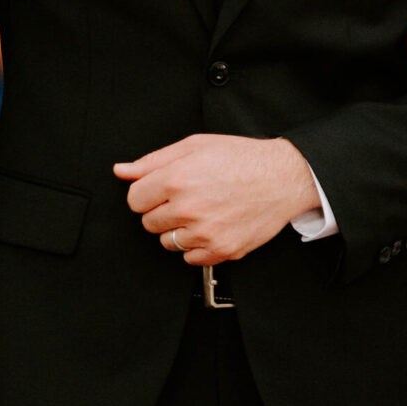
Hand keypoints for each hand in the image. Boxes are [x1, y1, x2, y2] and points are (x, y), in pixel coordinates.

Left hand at [114, 132, 318, 264]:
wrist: (283, 178)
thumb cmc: (243, 160)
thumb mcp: (195, 146)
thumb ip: (153, 161)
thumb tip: (123, 171)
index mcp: (176, 179)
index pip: (134, 201)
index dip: (147, 194)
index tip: (161, 191)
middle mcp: (188, 208)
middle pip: (149, 223)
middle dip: (162, 211)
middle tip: (187, 199)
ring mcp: (204, 233)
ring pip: (168, 242)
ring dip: (179, 230)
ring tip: (202, 212)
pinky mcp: (221, 250)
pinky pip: (190, 258)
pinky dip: (197, 246)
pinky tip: (212, 227)